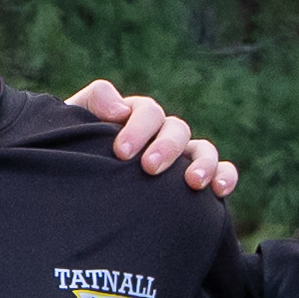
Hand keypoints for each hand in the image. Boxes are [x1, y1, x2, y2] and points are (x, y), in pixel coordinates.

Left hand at [64, 78, 238, 197]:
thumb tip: (119, 108)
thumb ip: (93, 102)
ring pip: (202, 149)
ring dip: (202, 162)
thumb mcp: (72, 126)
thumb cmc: (73, 155)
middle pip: (175, 129)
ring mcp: (181, 157)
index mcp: (135, 119)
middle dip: (165, 146)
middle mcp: (161, 135)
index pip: (147, 112)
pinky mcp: (196, 181)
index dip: (138, 128)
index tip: (121, 152)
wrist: (73, 195)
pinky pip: (221, 171)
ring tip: (192, 182)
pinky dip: (226, 176)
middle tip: (149, 168)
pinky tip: (219, 190)